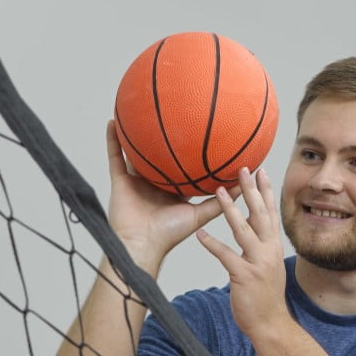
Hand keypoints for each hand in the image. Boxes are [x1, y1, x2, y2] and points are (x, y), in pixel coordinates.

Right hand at [102, 120, 223, 267]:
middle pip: (160, 158)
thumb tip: (242, 184)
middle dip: (165, 140)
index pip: (183, 169)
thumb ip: (220, 201)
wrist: (141, 244)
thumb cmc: (170, 234)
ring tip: (137, 110)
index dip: (190, 155)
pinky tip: (113, 122)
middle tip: (173, 116)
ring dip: (135, 135)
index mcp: (173, 192)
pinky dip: (112, 140)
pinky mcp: (120, 181)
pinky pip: (115, 156)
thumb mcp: (200, 215)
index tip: (200, 135)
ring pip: (136, 154)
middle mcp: (155, 185)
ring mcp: (136, 181)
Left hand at [194, 167, 290, 342]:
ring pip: (243, 230)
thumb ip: (259, 246)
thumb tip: (249, 228)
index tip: (261, 171)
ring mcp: (258, 263)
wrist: (270, 324)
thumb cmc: (264, 297)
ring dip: (230, 209)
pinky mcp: (245, 276)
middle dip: (251, 190)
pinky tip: (200, 235)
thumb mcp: (266, 266)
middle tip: (242, 168)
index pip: (270, 213)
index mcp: (273, 247)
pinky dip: (213, 245)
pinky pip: (226, 256)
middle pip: (260, 214)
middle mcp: (268, 251)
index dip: (266, 191)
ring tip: (217, 190)